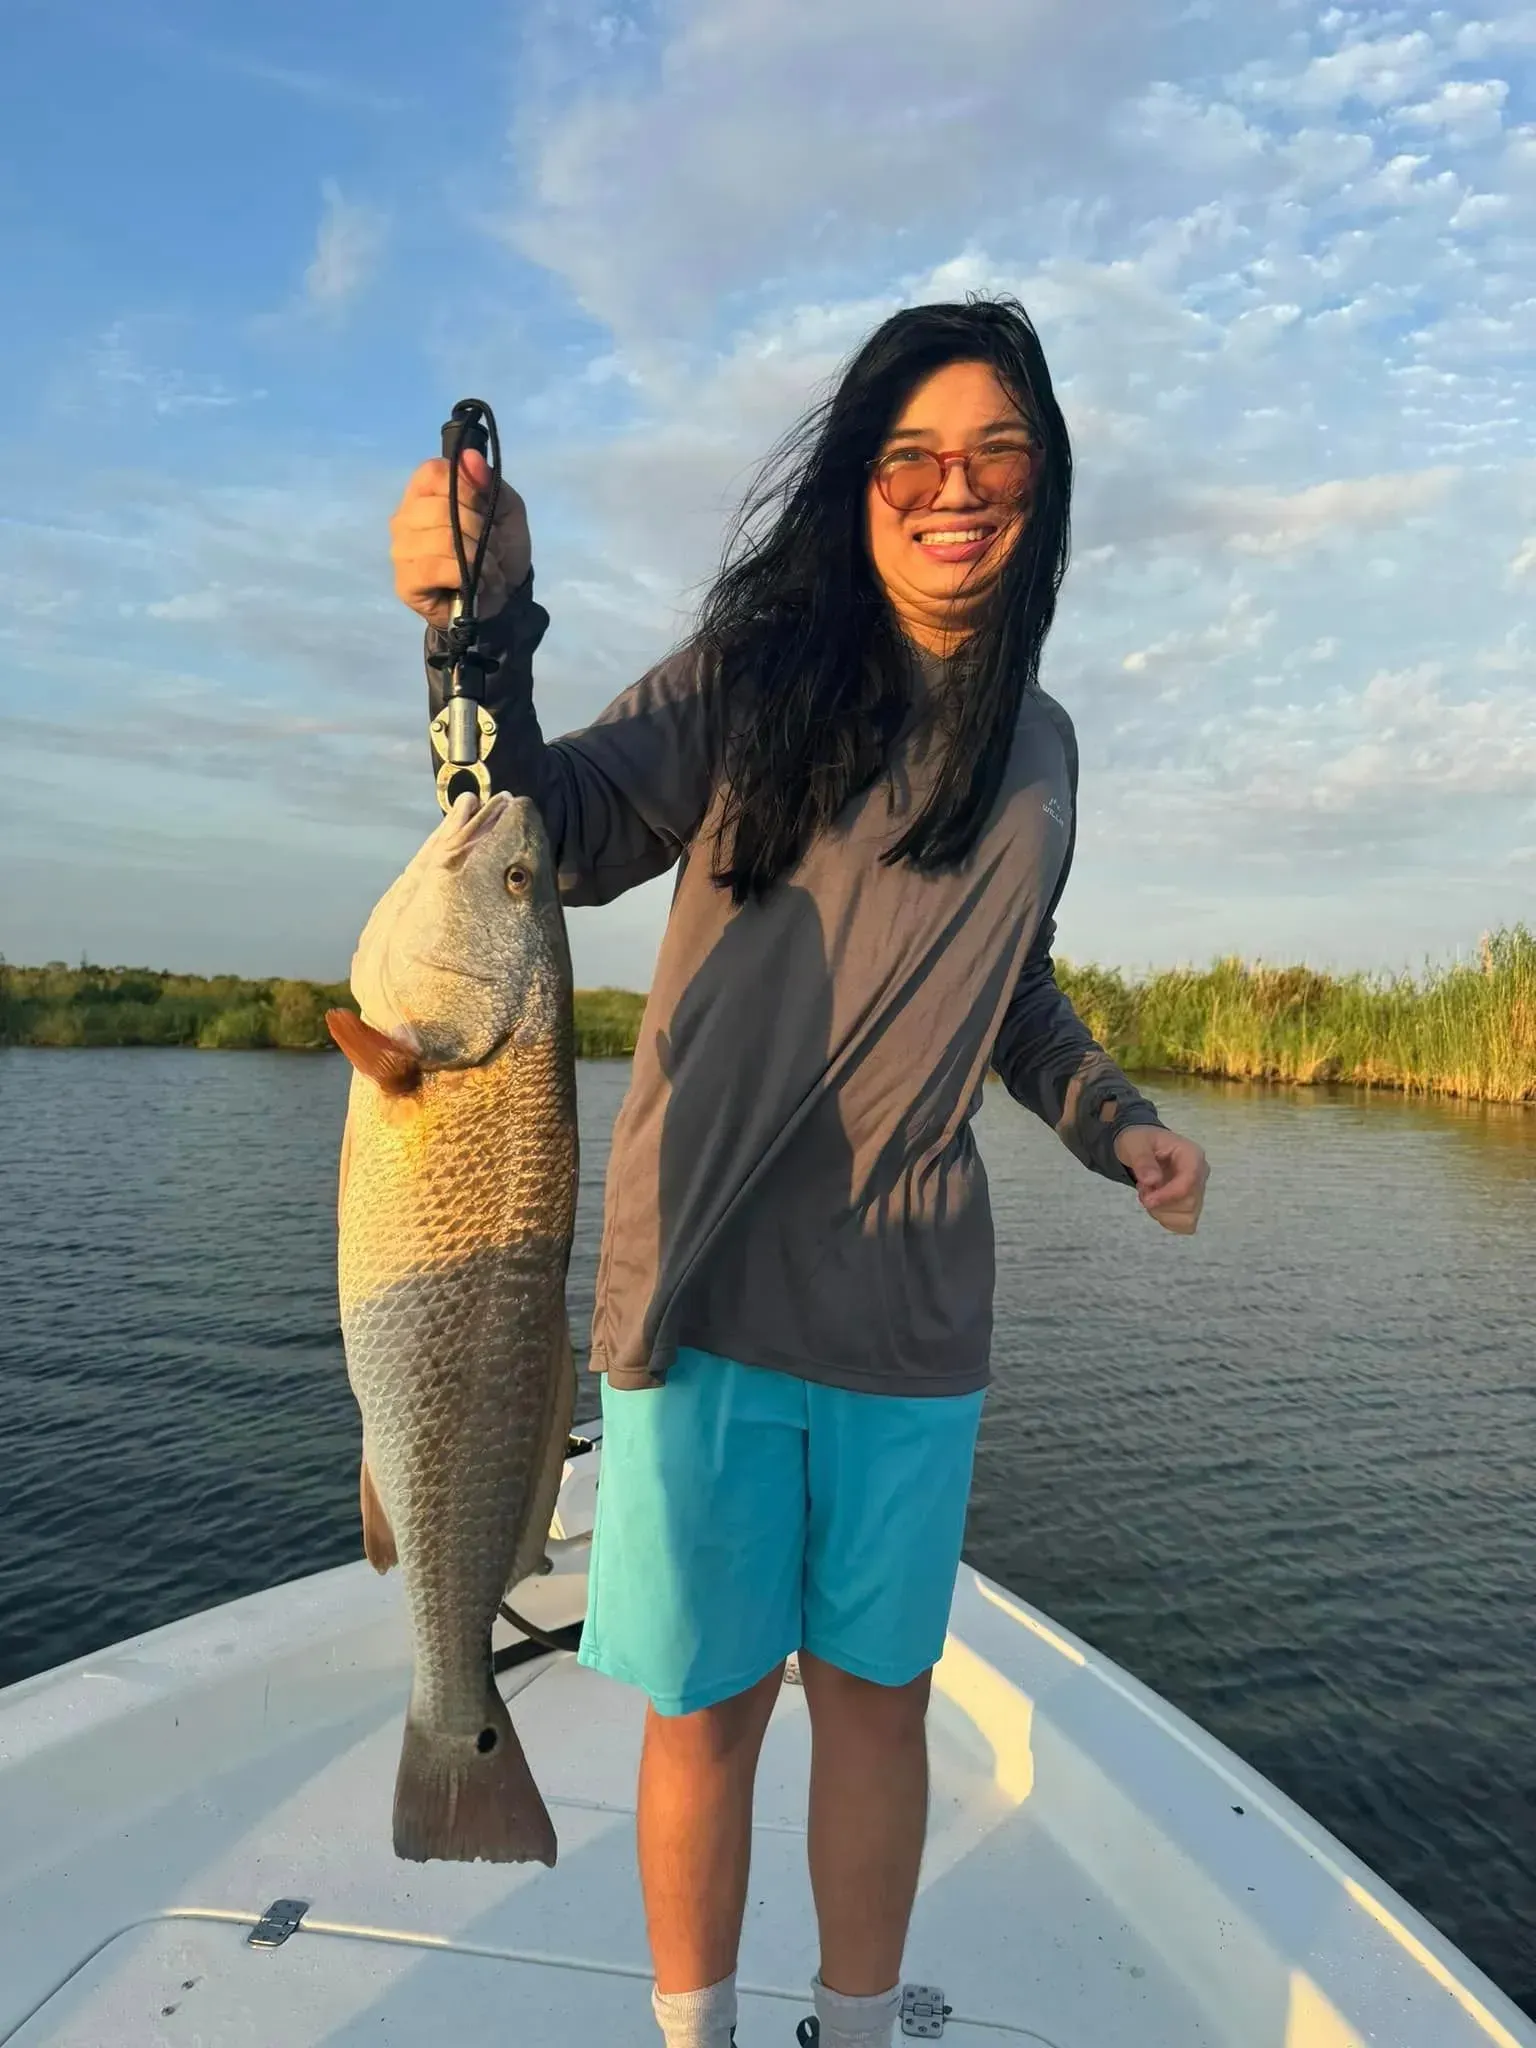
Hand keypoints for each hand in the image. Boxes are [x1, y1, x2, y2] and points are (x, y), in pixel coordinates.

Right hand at [389, 447, 531, 630]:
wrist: (505, 598)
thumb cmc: (499, 548)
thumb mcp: (506, 510)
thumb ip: (490, 482)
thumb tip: (470, 457)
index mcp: (423, 493)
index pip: (434, 472)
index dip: (467, 488)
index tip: (485, 507)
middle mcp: (404, 517)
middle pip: (441, 507)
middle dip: (480, 530)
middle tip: (492, 548)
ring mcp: (401, 550)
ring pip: (443, 539)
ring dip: (479, 557)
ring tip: (487, 569)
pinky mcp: (405, 582)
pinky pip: (436, 568)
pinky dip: (466, 576)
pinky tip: (475, 585)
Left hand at [1113, 1124, 1208, 1234]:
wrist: (1142, 1147)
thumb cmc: (1140, 1141)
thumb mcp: (1135, 1144)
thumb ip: (1143, 1161)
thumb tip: (1152, 1181)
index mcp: (1192, 1155)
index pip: (1189, 1183)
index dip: (1168, 1196)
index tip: (1147, 1199)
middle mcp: (1201, 1174)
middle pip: (1189, 1204)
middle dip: (1161, 1204)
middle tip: (1144, 1190)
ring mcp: (1198, 1190)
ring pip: (1188, 1217)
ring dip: (1162, 1212)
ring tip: (1149, 1194)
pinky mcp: (1192, 1204)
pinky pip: (1185, 1224)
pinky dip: (1167, 1219)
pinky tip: (1157, 1204)